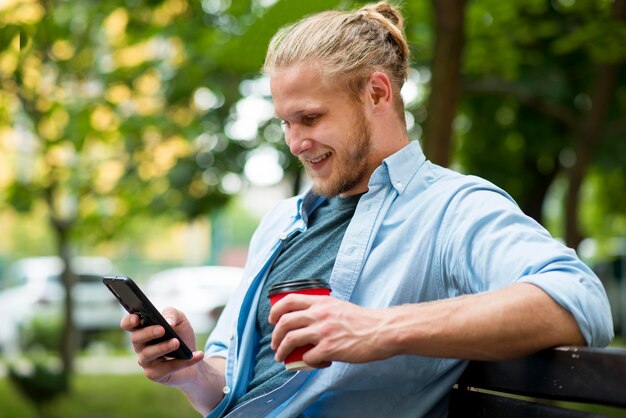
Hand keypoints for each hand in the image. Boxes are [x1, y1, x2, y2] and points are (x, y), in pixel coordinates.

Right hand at [120, 307, 204, 386]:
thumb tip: (168, 322)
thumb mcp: (180, 320)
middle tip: (162, 329)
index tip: (137, 318)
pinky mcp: (155, 374)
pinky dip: (184, 362)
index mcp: (143, 329)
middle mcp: (140, 346)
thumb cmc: (182, 336)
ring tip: (177, 342)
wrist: (194, 358)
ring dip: (163, 347)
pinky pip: (167, 368)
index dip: (129, 321)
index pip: (128, 324)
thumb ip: (172, 314)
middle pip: (136, 338)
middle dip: (149, 332)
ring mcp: (146, 361)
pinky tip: (198, 354)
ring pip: (148, 354)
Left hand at [269, 295, 393, 366]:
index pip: (289, 300)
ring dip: (281, 350)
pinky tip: (312, 362)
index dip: (275, 310)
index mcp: (321, 303)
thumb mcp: (339, 306)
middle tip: (274, 344)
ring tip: (280, 356)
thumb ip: (322, 309)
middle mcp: (319, 315)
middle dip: (275, 335)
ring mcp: (323, 332)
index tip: (272, 319)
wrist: (381, 330)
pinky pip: (308, 357)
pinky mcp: (329, 348)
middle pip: (285, 322)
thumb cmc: (363, 320)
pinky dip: (306, 361)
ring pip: (291, 340)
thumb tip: (307, 319)